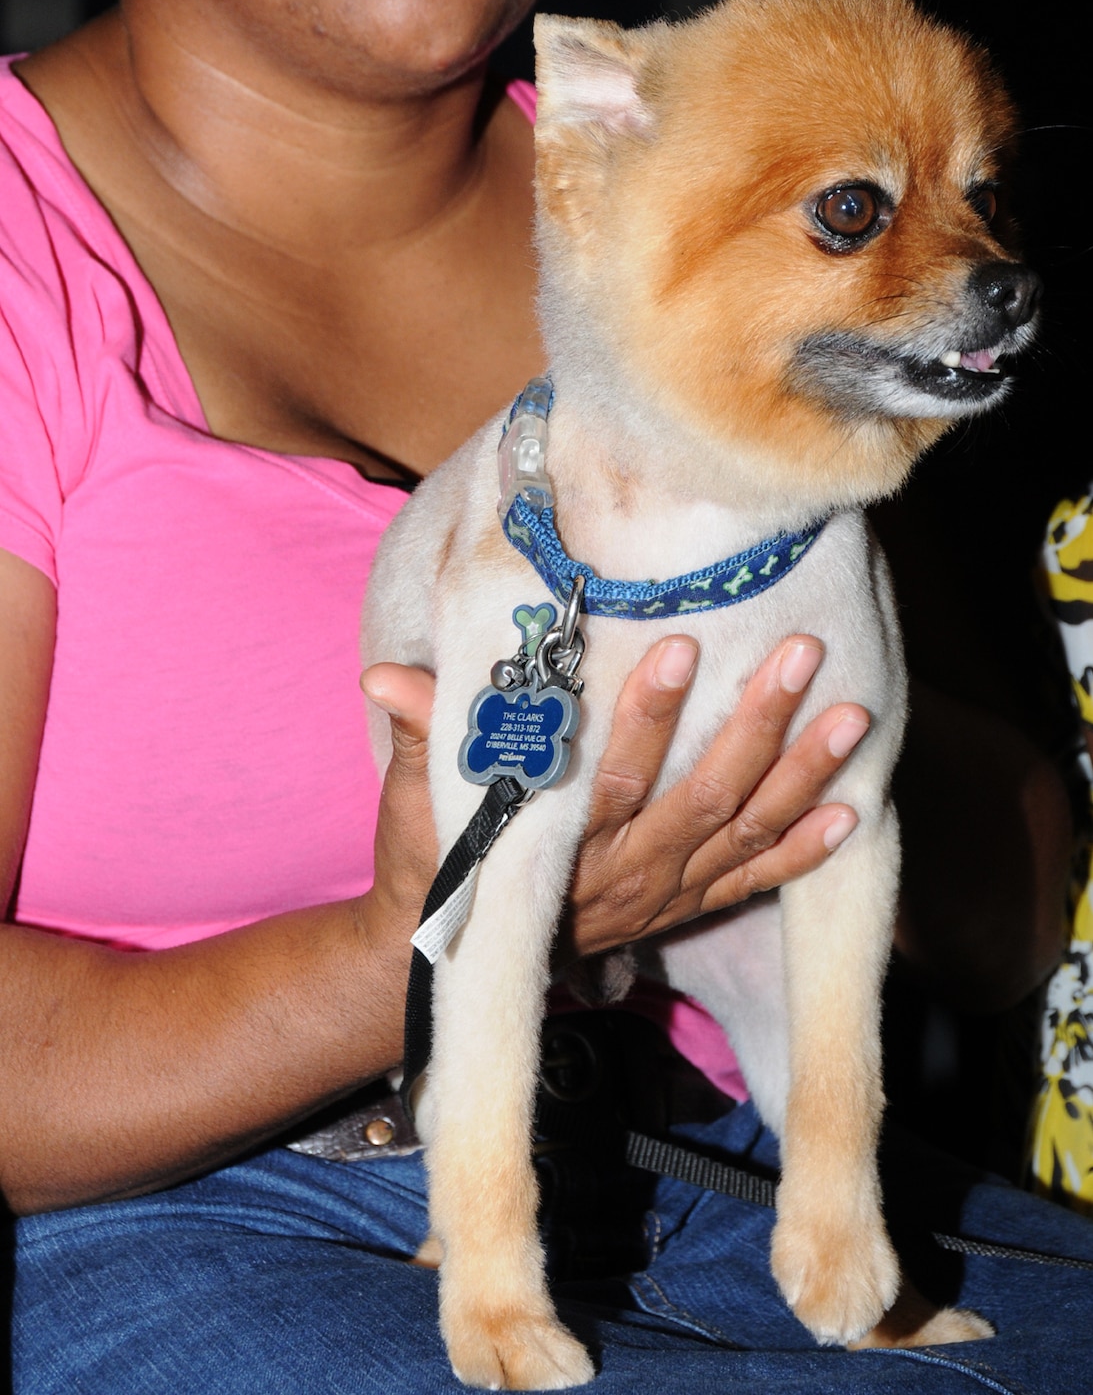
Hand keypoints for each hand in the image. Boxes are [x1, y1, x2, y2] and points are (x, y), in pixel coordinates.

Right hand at [362, 638, 867, 969]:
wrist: (440, 961)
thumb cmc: (431, 862)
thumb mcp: (416, 803)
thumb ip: (420, 734)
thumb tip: (386, 677)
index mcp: (565, 844)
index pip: (617, 776)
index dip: (651, 715)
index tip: (681, 647)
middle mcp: (626, 875)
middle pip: (706, 798)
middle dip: (760, 726)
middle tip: (800, 655)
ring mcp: (662, 896)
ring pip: (746, 835)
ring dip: (804, 776)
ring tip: (851, 713)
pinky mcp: (682, 910)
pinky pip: (756, 884)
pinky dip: (805, 852)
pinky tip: (851, 810)